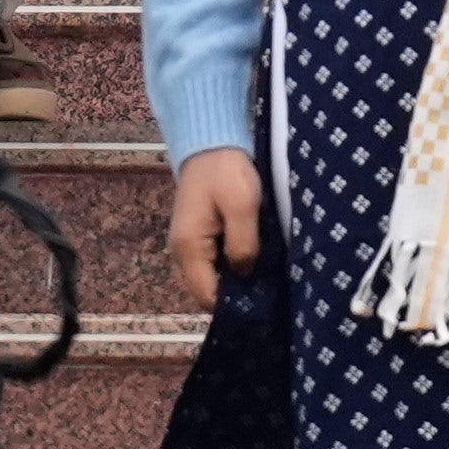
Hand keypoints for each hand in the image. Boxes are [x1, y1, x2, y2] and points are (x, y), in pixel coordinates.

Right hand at [164, 144, 268, 309]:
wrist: (210, 143)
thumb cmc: (226, 173)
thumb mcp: (242, 205)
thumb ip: (243, 244)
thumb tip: (244, 275)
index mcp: (189, 248)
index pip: (207, 297)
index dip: (233, 305)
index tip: (263, 301)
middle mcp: (182, 253)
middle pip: (206, 293)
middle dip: (234, 297)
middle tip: (266, 290)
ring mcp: (188, 246)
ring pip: (209, 281)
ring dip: (233, 283)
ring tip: (262, 278)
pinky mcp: (197, 238)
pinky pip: (212, 267)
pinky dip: (230, 270)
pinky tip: (251, 263)